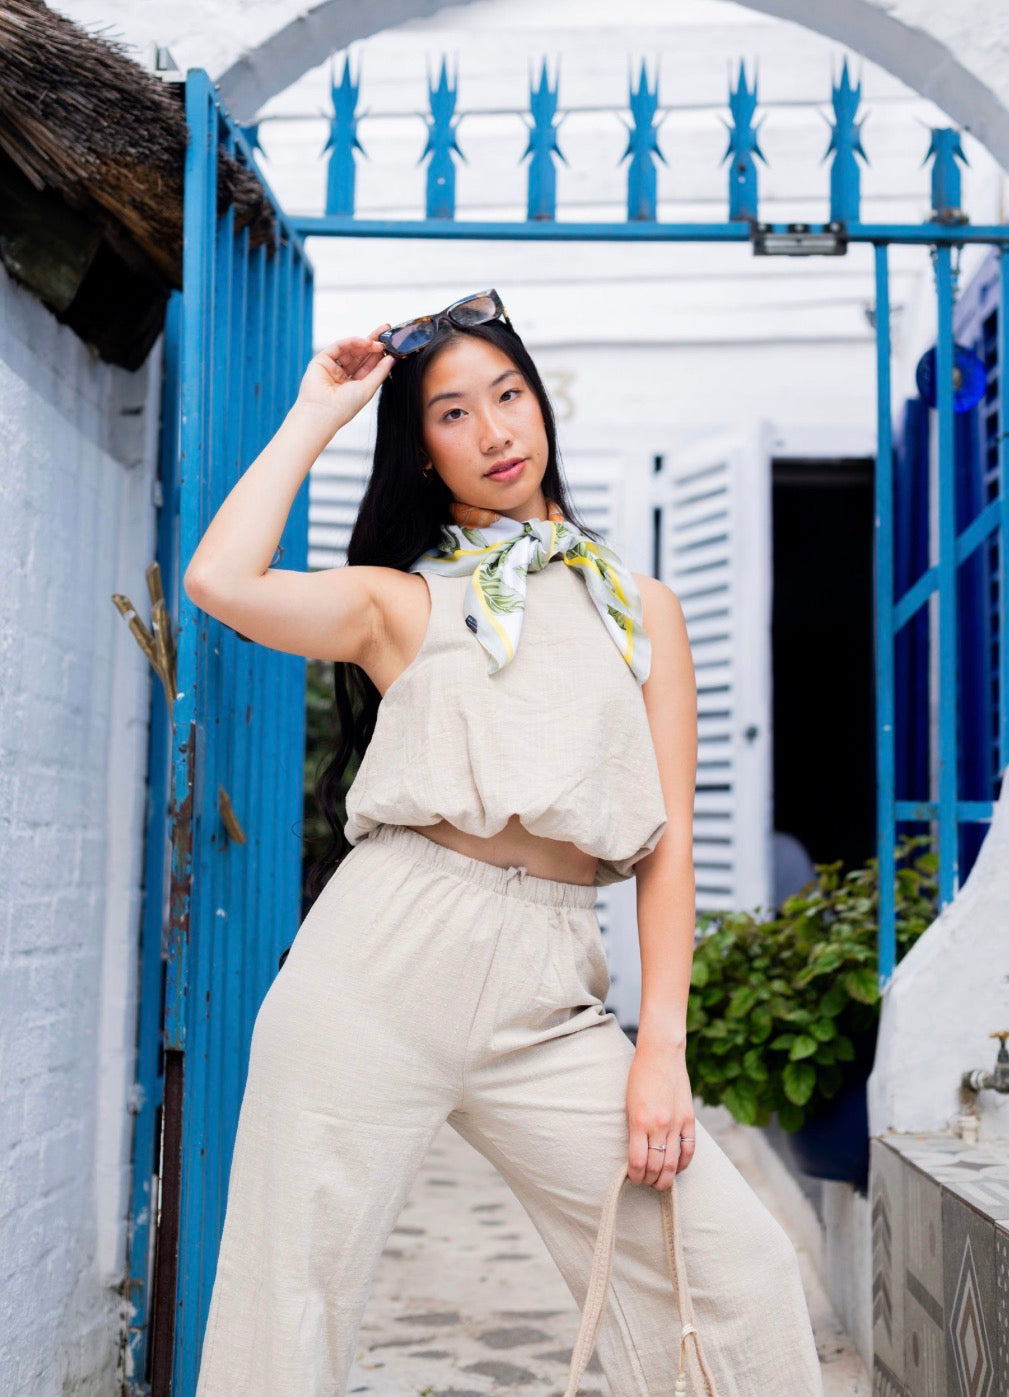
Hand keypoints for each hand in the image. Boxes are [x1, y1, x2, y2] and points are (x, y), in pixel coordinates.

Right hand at [294, 324, 395, 436]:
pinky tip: (365, 342)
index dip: (379, 354)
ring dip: (365, 343)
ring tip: (378, 342)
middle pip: (360, 354)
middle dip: (373, 342)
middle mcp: (343, 375)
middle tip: (386, 330)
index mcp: (354, 384)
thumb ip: (380, 372)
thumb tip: (392, 359)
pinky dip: (352, 342)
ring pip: (351, 349)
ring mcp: (332, 367)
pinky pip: (339, 346)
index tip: (392, 344)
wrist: (322, 413)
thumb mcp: (368, 388)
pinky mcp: (322, 360)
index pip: (368, 365)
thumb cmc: (344, 407)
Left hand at [625, 1038, 695, 1189]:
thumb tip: (636, 1155)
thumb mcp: (628, 1104)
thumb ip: (634, 1130)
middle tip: (645, 1182)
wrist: (661, 1055)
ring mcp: (676, 1123)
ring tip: (659, 1182)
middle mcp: (659, 1125)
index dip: (635, 1176)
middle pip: (656, 1167)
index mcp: (639, 1121)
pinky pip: (689, 1149)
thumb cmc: (639, 1078)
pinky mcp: (689, 1119)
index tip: (632, 1177)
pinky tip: (676, 1168)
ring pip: (673, 1163)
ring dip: (665, 1178)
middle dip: (650, 1181)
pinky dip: (682, 1164)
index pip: (638, 1162)